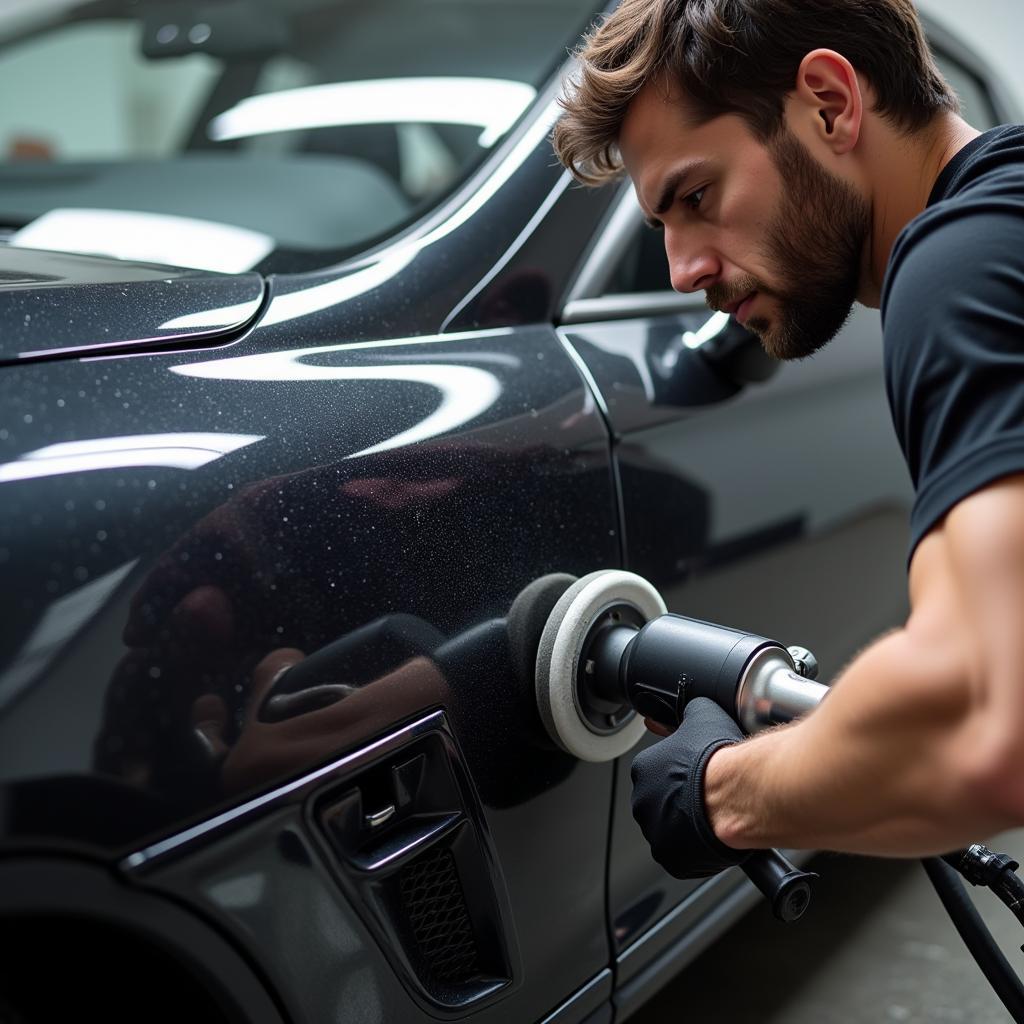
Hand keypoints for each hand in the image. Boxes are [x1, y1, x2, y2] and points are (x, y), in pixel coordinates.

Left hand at [630, 697, 748, 878]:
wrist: (741, 794)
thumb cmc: (721, 759)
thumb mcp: (702, 715)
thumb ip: (689, 713)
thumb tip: (689, 708)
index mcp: (643, 769)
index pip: (656, 771)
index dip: (679, 773)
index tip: (696, 774)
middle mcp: (642, 801)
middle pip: (661, 801)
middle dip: (681, 800)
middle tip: (706, 795)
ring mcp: (656, 832)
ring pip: (671, 828)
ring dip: (688, 823)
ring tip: (713, 814)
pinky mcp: (672, 858)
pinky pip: (682, 854)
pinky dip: (696, 848)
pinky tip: (713, 833)